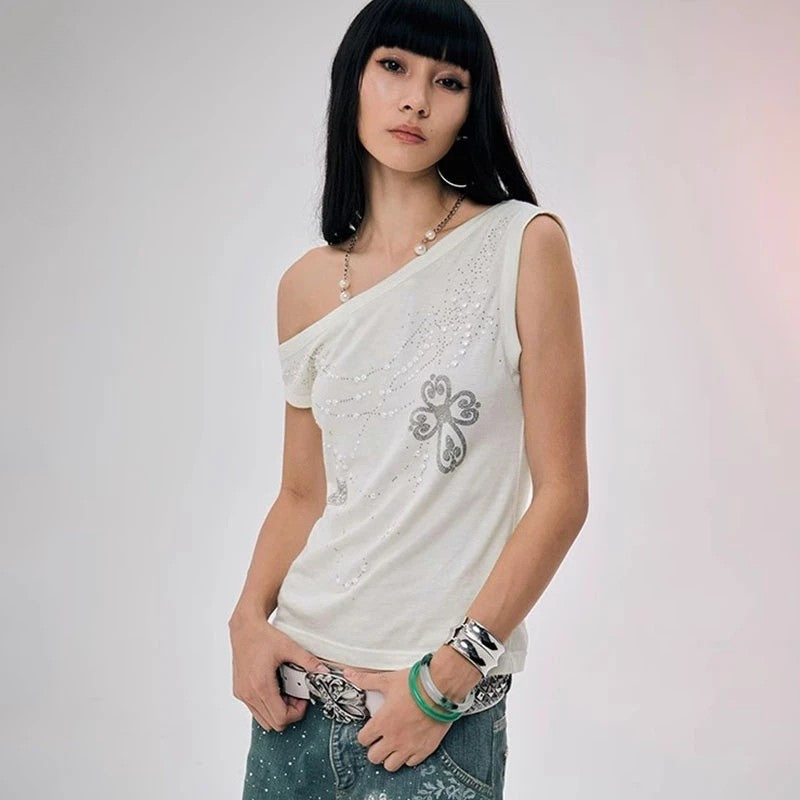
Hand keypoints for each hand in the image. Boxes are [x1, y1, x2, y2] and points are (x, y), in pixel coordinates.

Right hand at [229, 615, 331, 731]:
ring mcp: (242, 694)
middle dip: (288, 713)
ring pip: (263, 720)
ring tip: (285, 693)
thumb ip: (308, 661)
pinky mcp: (239, 691)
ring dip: (277, 711)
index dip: (296, 713)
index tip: (302, 700)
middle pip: (273, 723)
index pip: (280, 718)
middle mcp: (249, 693)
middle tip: (296, 696)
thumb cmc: (263, 637)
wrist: (245, 628)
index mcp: (262, 685)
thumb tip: (323, 670)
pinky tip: (274, 689)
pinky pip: (255, 710)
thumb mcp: (289, 647)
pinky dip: (267, 706)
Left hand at [342, 665, 454, 771]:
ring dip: (390, 756)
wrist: (441, 689)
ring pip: (391, 765)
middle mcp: (393, 739)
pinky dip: (408, 757)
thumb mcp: (388, 680)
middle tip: (381, 739)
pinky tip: (410, 744)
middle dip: (375, 748)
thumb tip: (348, 674)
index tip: (370, 730)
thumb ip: (367, 680)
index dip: (365, 735)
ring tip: (394, 745)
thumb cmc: (414, 684)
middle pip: (374, 757)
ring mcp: (409, 746)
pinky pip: (410, 763)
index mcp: (382, 723)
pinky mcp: (424, 750)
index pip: (363, 740)